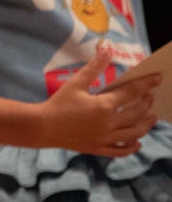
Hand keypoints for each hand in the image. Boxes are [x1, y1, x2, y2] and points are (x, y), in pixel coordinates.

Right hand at [38, 49, 159, 156]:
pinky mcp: (99, 148)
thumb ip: (94, 67)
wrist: (43, 126)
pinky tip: (137, 142)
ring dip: (146, 125)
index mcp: (104, 106)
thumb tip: (107, 50)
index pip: (132, 93)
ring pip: (134, 133)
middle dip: (146, 102)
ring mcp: (105, 138)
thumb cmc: (58, 103)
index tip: (157, 79)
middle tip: (150, 96)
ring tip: (151, 117)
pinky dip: (132, 147)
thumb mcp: (75, 83)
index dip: (147, 84)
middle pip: (137, 113)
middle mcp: (109, 123)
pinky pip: (121, 151)